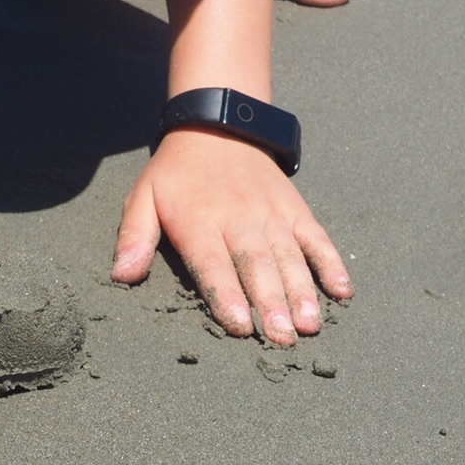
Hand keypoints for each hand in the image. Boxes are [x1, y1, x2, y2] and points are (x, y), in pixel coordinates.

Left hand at [111, 128, 352, 343]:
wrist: (218, 126)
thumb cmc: (177, 174)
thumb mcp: (144, 196)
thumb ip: (134, 236)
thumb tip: (122, 276)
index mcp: (200, 221)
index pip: (214, 264)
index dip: (227, 296)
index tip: (241, 326)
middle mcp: (240, 218)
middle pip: (257, 266)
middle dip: (271, 304)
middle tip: (283, 338)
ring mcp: (272, 215)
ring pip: (289, 256)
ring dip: (302, 291)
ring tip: (310, 324)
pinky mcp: (295, 210)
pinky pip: (316, 238)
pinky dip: (331, 263)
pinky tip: (342, 290)